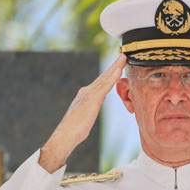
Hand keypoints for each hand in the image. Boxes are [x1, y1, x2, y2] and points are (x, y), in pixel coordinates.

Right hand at [38, 53, 127, 172]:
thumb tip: (91, 107)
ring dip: (115, 67)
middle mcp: (87, 91)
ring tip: (123, 57)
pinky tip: (118, 71)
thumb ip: (90, 109)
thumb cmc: (75, 130)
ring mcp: (89, 94)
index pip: (101, 82)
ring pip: (105, 78)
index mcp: (86, 95)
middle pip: (104, 76)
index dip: (110, 73)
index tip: (119, 65)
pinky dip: (112, 77)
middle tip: (123, 55)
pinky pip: (104, 86)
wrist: (65, 135)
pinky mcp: (92, 99)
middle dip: (114, 65)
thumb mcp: (86, 117)